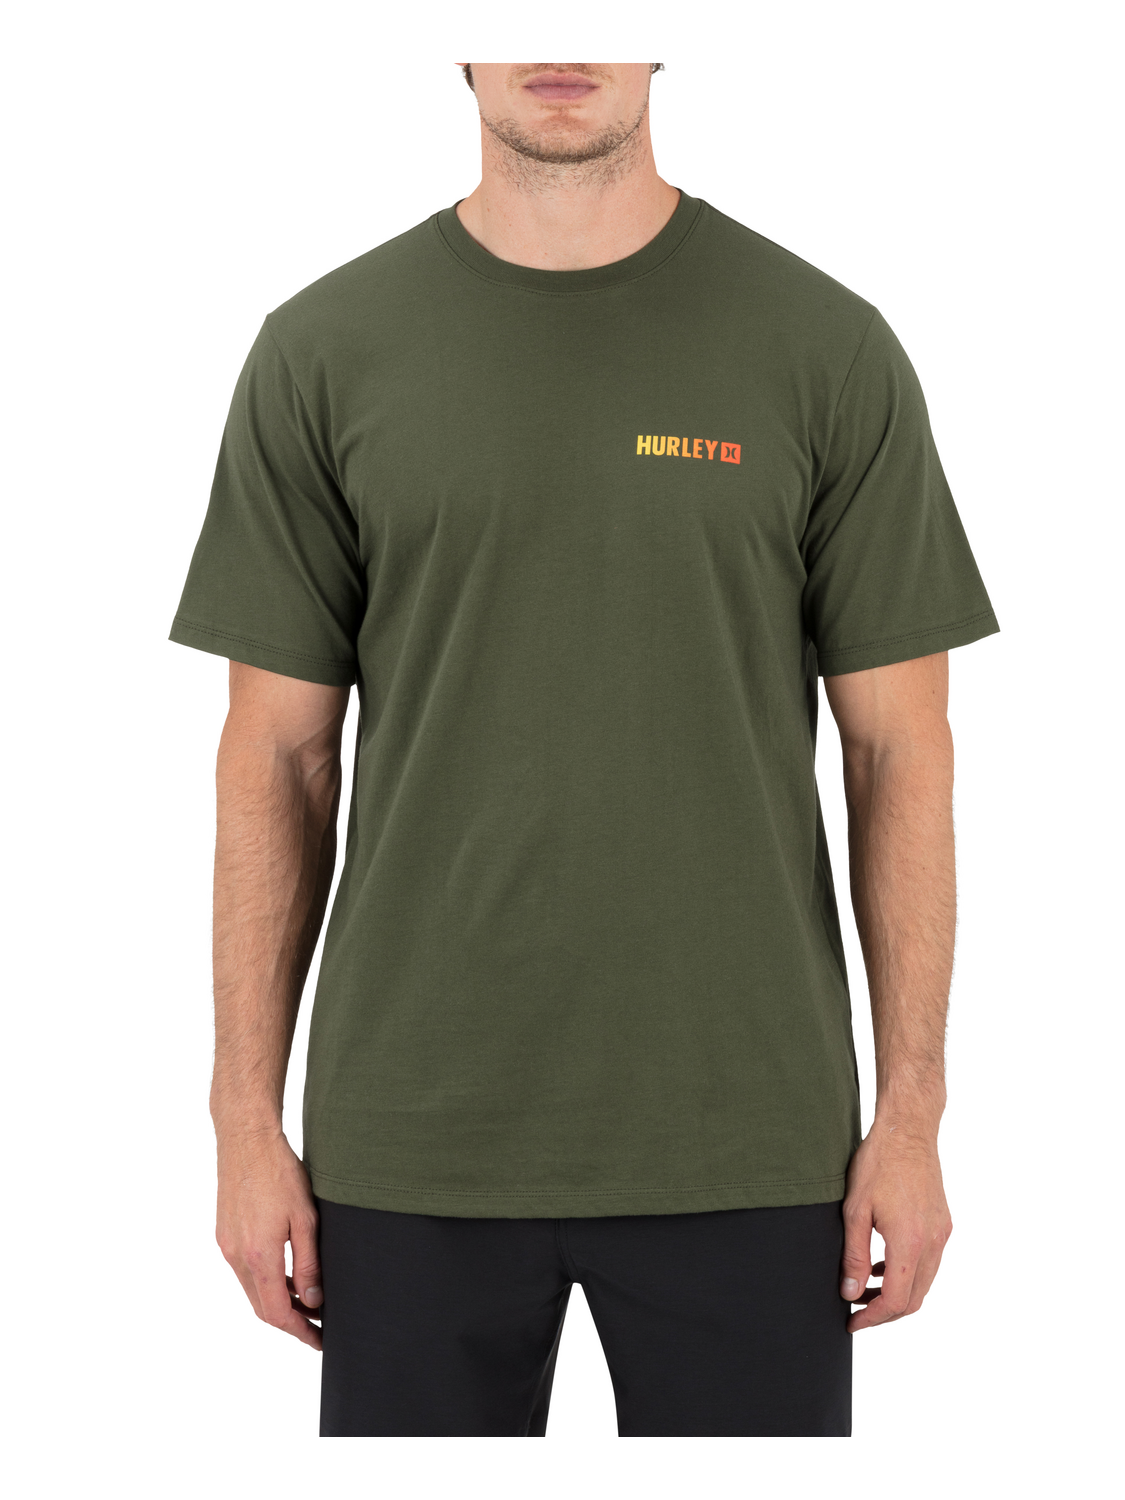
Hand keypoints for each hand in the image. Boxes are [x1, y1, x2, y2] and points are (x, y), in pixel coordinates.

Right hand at [215, 1131, 323, 1349]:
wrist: (246, 1140)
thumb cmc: (279, 1172)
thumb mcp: (305, 1219)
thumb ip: (308, 1263)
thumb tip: (313, 1299)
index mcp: (258, 1256)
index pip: (277, 1313)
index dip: (299, 1331)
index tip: (319, 1339)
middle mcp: (236, 1256)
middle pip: (262, 1307)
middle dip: (290, 1321)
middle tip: (317, 1327)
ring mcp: (227, 1245)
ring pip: (252, 1289)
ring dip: (277, 1301)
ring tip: (308, 1302)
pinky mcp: (224, 1233)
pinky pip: (245, 1270)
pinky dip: (265, 1281)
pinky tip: (286, 1274)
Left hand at [840, 1126, 951, 1332]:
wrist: (908, 1130)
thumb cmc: (878, 1163)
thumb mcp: (855, 1210)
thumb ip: (854, 1255)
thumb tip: (850, 1291)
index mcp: (910, 1241)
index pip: (897, 1300)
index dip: (873, 1318)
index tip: (853, 1321)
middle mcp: (933, 1242)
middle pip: (915, 1298)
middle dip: (885, 1312)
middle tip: (857, 1312)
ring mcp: (942, 1233)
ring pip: (924, 1282)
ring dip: (897, 1293)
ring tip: (864, 1289)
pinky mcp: (943, 1223)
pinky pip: (929, 1262)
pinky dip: (908, 1273)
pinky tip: (883, 1265)